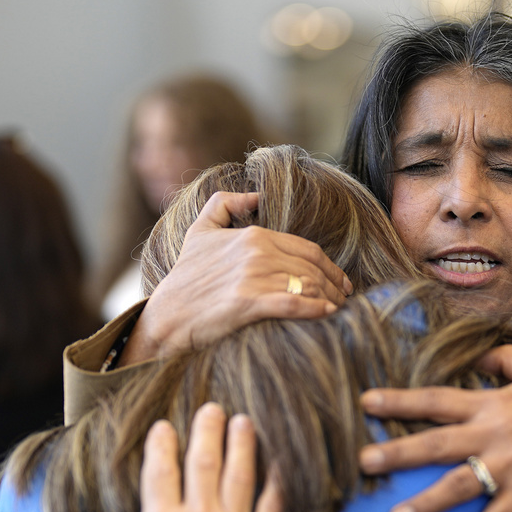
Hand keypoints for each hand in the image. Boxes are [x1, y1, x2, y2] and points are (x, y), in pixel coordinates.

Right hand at [82, 402, 283, 511]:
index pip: (161, 469)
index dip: (162, 443)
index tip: (165, 427)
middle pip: (204, 460)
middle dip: (208, 428)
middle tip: (213, 408)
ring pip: (240, 473)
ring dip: (242, 442)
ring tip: (244, 421)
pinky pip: (272, 502)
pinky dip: (276, 478)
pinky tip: (278, 459)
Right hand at [122, 191, 353, 363]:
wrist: (167, 316)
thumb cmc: (186, 278)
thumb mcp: (200, 231)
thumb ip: (224, 204)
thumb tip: (255, 195)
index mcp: (253, 235)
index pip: (307, 249)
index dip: (331, 266)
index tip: (341, 282)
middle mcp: (256, 252)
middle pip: (312, 268)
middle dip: (335, 285)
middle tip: (345, 299)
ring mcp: (252, 277)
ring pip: (307, 285)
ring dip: (329, 298)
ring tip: (338, 310)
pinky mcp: (248, 303)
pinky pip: (293, 303)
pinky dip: (315, 309)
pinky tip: (326, 315)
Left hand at [359, 345, 511, 511]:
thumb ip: (507, 359)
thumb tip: (480, 352)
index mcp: (493, 405)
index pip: (438, 400)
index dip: (401, 402)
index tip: (366, 403)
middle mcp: (496, 434)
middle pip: (438, 443)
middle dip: (398, 452)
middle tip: (363, 461)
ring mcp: (511, 466)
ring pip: (460, 486)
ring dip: (426, 504)